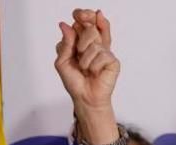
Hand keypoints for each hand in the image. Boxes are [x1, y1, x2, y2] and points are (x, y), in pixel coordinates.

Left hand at [55, 9, 118, 144]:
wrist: (84, 98)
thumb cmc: (75, 81)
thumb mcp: (62, 62)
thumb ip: (65, 44)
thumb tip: (65, 25)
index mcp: (82, 40)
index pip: (84, 21)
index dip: (83, 15)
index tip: (79, 15)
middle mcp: (94, 43)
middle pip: (90, 27)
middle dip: (83, 37)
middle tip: (80, 50)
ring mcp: (105, 51)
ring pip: (94, 42)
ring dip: (84, 58)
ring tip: (85, 68)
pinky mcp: (113, 60)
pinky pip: (101, 55)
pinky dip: (93, 66)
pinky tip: (94, 72)